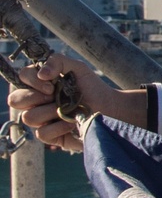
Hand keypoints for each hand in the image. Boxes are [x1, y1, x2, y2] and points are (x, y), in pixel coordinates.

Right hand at [6, 53, 130, 152]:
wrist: (109, 108)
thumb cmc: (92, 87)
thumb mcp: (77, 67)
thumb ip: (57, 61)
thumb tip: (41, 74)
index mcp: (40, 83)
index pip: (22, 77)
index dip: (32, 81)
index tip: (52, 84)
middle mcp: (37, 101)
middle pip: (15, 100)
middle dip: (36, 97)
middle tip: (55, 96)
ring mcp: (42, 119)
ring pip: (28, 117)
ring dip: (50, 111)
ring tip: (68, 109)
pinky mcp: (51, 136)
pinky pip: (42, 134)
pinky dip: (58, 127)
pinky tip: (71, 123)